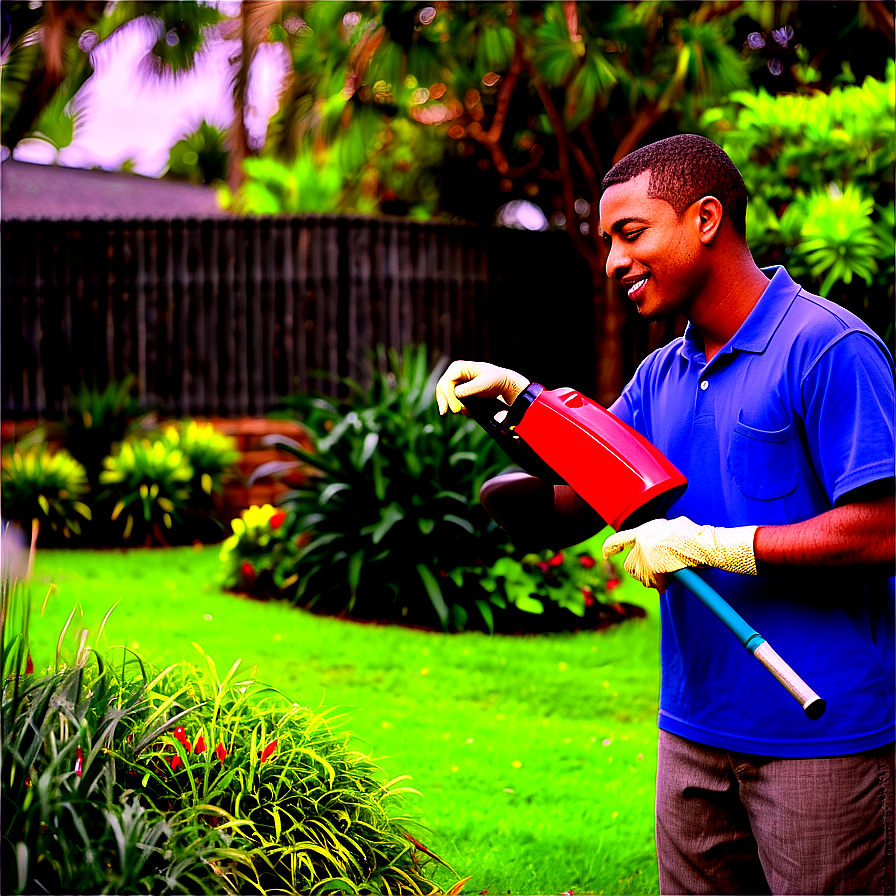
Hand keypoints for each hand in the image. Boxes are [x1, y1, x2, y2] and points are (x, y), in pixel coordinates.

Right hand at [435, 360, 529, 414]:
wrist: (502, 383)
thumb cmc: (495, 379)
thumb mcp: (484, 383)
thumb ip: (469, 388)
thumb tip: (455, 393)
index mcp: (458, 367)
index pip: (447, 382)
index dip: (449, 395)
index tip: (456, 408)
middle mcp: (454, 373)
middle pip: (441, 388)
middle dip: (445, 401)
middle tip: (449, 412)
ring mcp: (454, 382)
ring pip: (444, 395)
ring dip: (449, 404)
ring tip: (460, 411)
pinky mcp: (457, 390)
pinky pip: (450, 399)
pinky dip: (454, 405)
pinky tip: (464, 409)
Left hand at [602, 516, 757, 591]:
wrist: (703, 544)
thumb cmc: (694, 536)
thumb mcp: (672, 527)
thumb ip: (658, 535)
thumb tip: (656, 544)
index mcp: (643, 530)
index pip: (619, 539)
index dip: (610, 547)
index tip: (605, 554)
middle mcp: (640, 543)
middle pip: (630, 565)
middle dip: (641, 571)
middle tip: (658, 571)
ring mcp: (645, 557)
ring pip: (641, 577)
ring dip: (653, 579)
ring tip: (669, 572)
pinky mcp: (652, 569)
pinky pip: (654, 584)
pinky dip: (663, 585)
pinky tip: (673, 579)